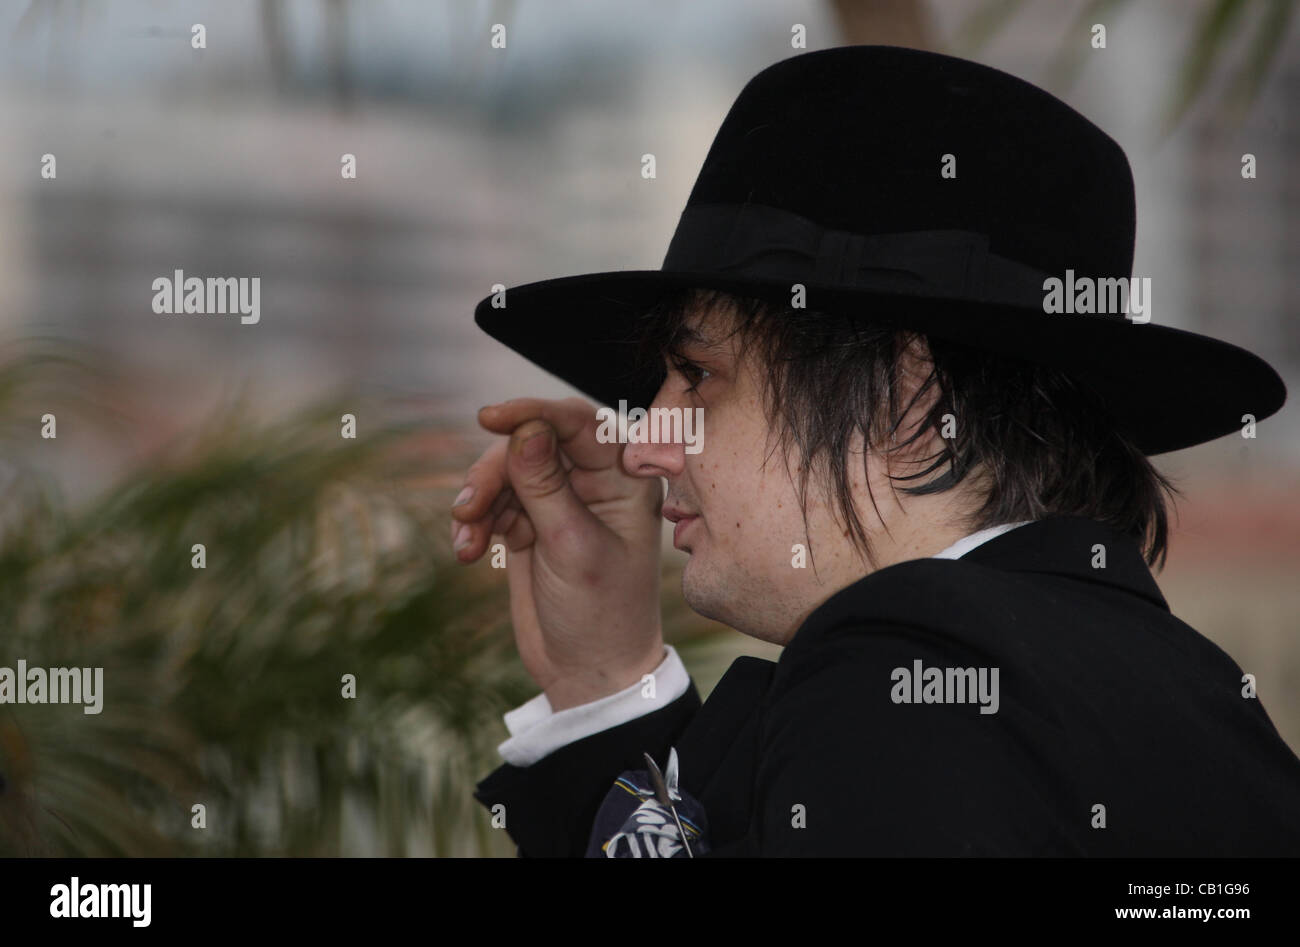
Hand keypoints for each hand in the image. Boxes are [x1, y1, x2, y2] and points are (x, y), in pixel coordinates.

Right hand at [450, 398, 664, 709]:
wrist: (587, 672)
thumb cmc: (600, 613)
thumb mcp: (572, 547)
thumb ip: (546, 486)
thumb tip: (525, 429)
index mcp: (624, 479)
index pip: (578, 423)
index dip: (533, 412)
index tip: (489, 418)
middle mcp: (594, 482)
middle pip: (532, 443)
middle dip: (495, 471)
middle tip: (468, 508)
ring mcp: (560, 501)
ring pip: (506, 471)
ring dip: (479, 500)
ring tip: (467, 541)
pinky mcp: (530, 522)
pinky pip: (494, 501)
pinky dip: (477, 520)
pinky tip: (467, 550)